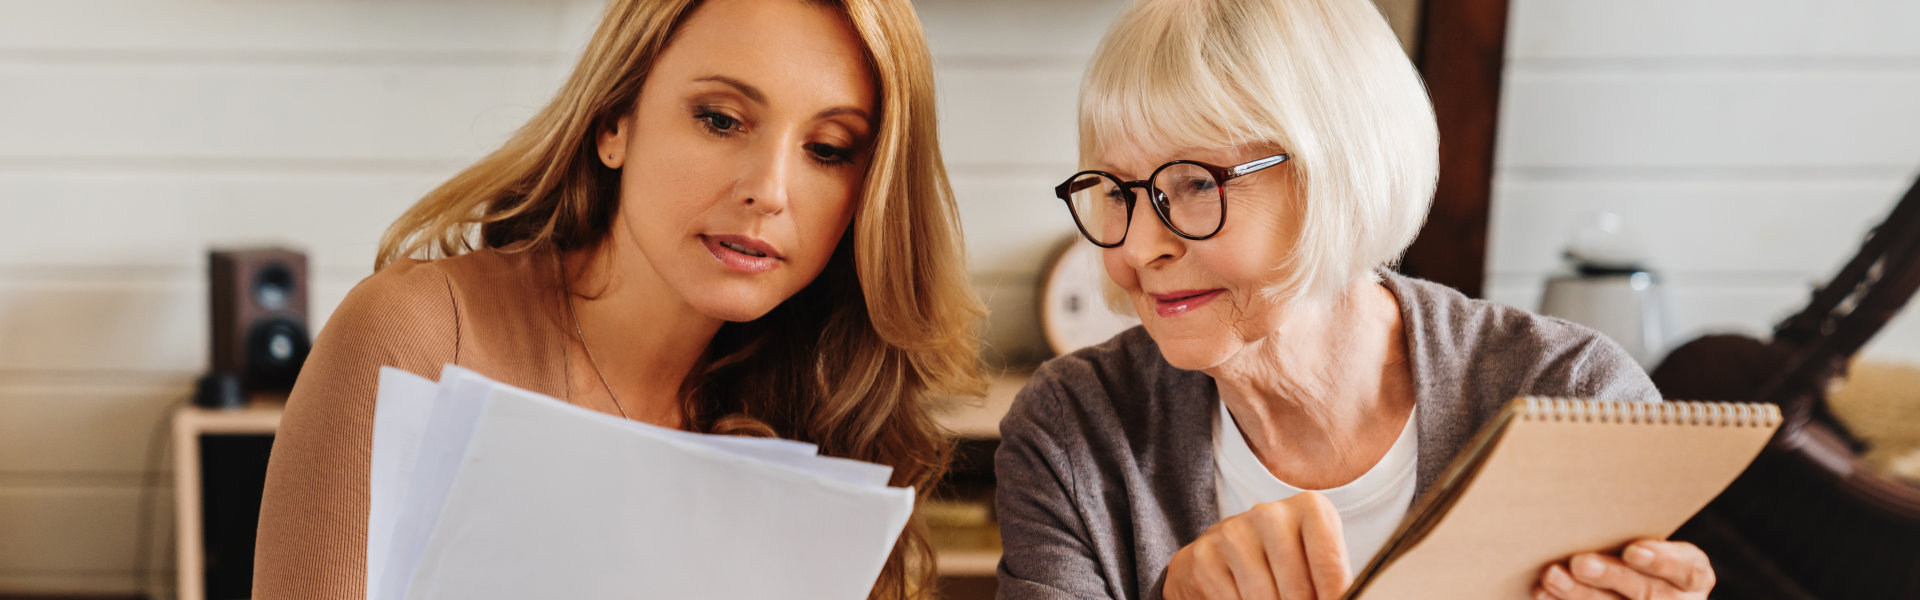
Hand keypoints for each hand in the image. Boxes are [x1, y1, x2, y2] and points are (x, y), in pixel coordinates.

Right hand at [1164, 491, 1351, 599]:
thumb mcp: (1315, 564)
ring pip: (1263, 598)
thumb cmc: (1283, 565)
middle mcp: (1269, 513)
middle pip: (1298, 589)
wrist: (1223, 556)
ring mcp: (1232, 532)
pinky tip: (1244, 599)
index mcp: (1309, 509)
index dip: (1334, 598)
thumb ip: (1333, 581)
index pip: (1331, 565)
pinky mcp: (1204, 555)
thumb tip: (1345, 599)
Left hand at [1534, 539, 1713, 599]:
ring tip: (1552, 578)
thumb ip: (1627, 527)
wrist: (1627, 580)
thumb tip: (1585, 504)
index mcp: (1692, 575)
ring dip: (1580, 596)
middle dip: (1611, 577)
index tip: (1633, 550)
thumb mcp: (1644, 536)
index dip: (1661, 561)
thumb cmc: (1634, 548)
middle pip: (1647, 593)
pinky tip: (1542, 593)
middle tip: (1580, 562)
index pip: (1686, 569)